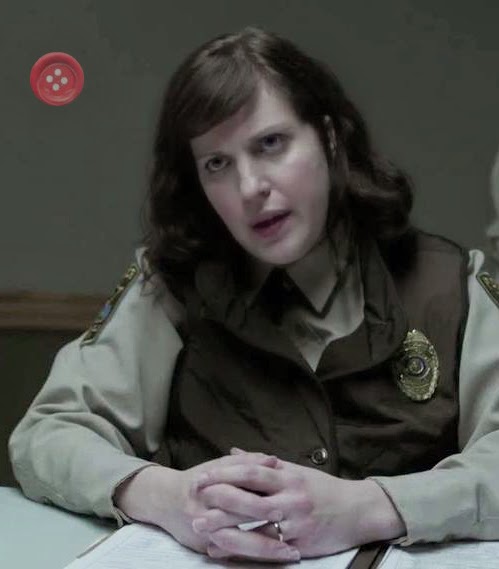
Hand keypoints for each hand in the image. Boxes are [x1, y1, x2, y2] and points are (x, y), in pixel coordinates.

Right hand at [113, 453, 297, 557]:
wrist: (164, 500)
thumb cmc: (199, 480)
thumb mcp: (220, 466)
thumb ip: (247, 462)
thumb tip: (274, 460)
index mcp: (212, 481)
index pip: (240, 488)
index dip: (263, 495)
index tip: (286, 504)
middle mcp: (206, 505)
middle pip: (239, 516)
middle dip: (266, 525)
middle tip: (294, 533)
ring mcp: (204, 530)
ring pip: (237, 542)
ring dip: (265, 549)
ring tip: (291, 553)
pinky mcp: (204, 547)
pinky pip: (232, 556)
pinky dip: (253, 558)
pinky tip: (272, 560)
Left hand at [193, 449, 405, 559]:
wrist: (359, 510)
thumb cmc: (324, 488)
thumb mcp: (296, 470)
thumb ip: (263, 462)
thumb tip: (233, 452)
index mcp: (289, 477)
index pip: (252, 472)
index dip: (225, 473)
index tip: (203, 476)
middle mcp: (291, 498)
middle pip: (250, 498)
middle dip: (219, 500)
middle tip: (194, 502)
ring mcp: (296, 523)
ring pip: (256, 527)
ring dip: (226, 528)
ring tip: (201, 528)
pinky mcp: (301, 545)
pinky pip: (268, 549)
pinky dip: (244, 551)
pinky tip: (224, 551)